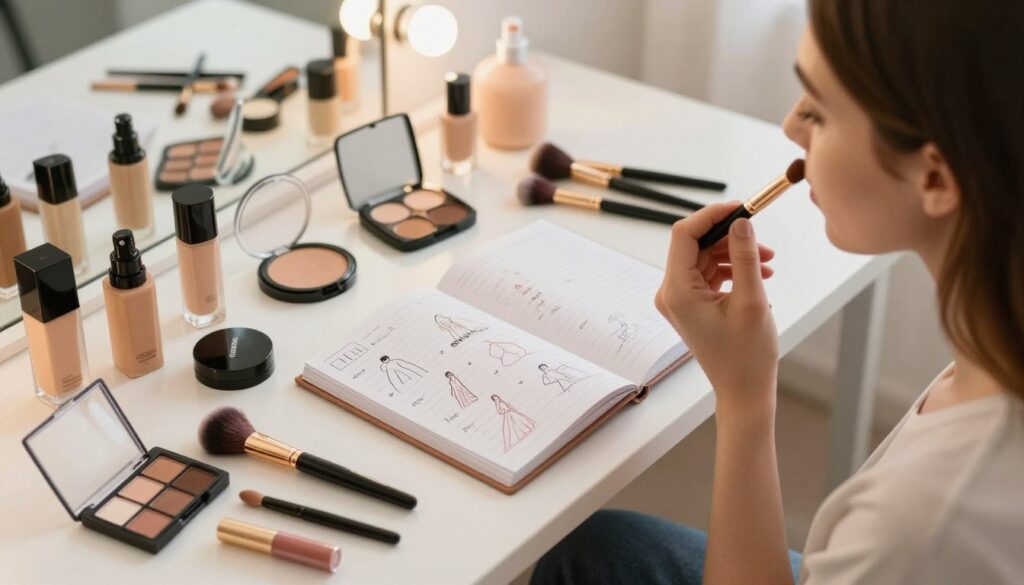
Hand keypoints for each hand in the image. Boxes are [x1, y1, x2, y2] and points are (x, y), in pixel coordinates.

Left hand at [655, 202, 778, 415]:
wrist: (743, 390)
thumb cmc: (747, 355)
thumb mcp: (751, 301)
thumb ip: (745, 257)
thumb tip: (741, 222)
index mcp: (677, 291)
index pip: (684, 234)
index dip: (712, 215)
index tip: (742, 207)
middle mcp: (671, 292)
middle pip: (695, 244)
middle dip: (729, 235)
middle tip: (761, 233)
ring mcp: (679, 298)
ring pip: (705, 257)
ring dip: (736, 253)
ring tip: (768, 262)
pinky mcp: (691, 304)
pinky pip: (709, 273)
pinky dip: (733, 269)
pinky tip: (760, 274)